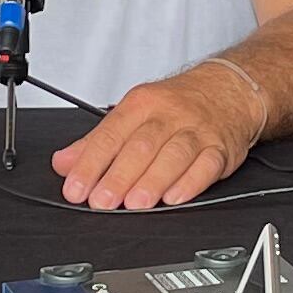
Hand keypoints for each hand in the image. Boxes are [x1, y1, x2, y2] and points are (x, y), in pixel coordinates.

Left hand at [52, 62, 265, 210]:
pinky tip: (175, 197)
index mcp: (141, 104)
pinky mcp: (221, 148)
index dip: (90, 164)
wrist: (228, 89)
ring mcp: (197, 131)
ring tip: (135, 204)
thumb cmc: (177, 105)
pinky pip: (207, 165)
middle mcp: (169, 115)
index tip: (76, 188)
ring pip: (173, 155)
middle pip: (141, 146)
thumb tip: (64, 163)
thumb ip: (96, 142)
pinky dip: (190, 182)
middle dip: (119, 176)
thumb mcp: (133, 113)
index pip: (110, 135)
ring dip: (152, 181)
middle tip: (102, 201)